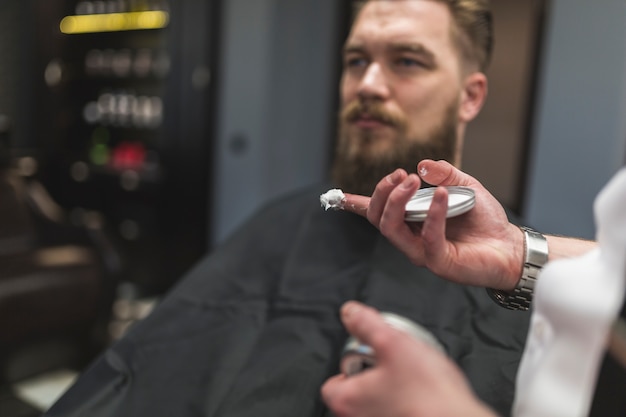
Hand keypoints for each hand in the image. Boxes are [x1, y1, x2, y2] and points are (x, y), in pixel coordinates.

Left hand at [321, 301, 496, 416]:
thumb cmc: (428, 393)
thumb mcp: (392, 342)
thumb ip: (366, 324)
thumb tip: (350, 312)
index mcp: (348, 401)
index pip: (331, 384)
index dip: (350, 365)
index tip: (367, 356)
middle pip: (356, 391)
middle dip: (373, 374)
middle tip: (394, 363)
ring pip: (378, 402)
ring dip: (391, 388)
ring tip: (412, 377)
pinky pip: (396, 410)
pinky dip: (405, 402)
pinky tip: (423, 392)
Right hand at [341, 159, 523, 289]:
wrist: (510, 247)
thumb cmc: (485, 220)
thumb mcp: (465, 186)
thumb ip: (445, 174)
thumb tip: (423, 165)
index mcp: (411, 221)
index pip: (377, 212)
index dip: (354, 204)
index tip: (336, 196)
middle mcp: (410, 237)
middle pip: (378, 218)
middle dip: (382, 193)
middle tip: (400, 174)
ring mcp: (421, 252)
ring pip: (392, 229)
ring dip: (396, 202)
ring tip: (411, 180)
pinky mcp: (438, 262)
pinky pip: (427, 237)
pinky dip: (432, 213)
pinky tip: (441, 195)